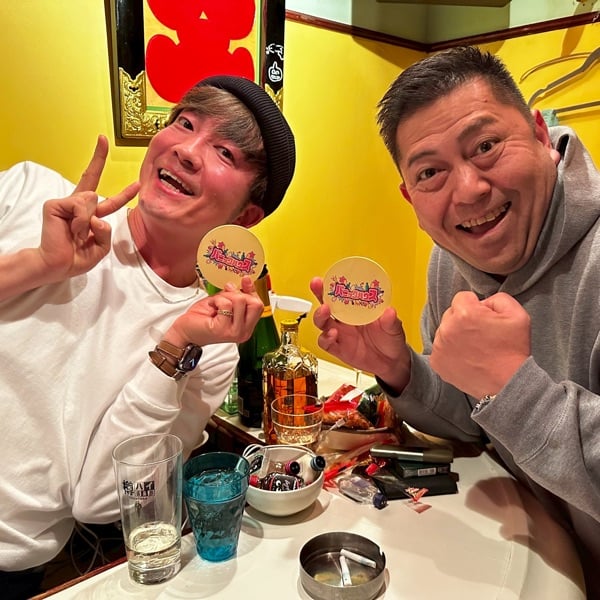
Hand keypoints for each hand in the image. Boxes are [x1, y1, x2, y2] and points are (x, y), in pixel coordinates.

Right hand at [38, 135, 139, 280]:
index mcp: (91, 214)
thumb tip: (96, 215)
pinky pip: (80, 206)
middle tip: (103, 139)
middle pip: (91, 177)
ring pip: (92, 198)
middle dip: (99, 157)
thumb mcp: (101, 246)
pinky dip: (81, 221)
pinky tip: (73, 230)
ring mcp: (66, 202)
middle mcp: (79, 205)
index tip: (136, 181)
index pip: (108, 200)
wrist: (58, 265)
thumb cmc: (77, 257)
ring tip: (78, 234)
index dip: (123, 192)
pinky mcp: (55, 204)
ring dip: (90, 221)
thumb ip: (106, 230)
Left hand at [166, 277, 263, 346]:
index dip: (251, 291)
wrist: (185, 332)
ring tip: (216, 303)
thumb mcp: (224, 302)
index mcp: (246, 327)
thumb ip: (236, 294)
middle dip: (239, 294)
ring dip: (224, 296)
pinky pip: (226, 304)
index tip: (245, 280)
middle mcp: (243, 332)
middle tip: (225, 296)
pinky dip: (217, 300)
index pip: (259, 305)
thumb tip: (246, 280)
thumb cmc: (202, 319)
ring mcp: (234, 332)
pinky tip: (211, 307)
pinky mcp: (222, 329)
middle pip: (255, 303)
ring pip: (240, 301)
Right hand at [310, 277, 410, 392]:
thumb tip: (390, 311)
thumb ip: (391, 321)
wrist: (391, 362)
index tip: (329, 275)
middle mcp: (344, 320)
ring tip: (325, 311)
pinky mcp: (338, 348)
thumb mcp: (394, 328)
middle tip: (318, 285)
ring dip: (320, 315)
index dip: (333, 284)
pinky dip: (325, 338)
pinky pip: (325, 342)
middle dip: (320, 293)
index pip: (341, 294)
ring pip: (321, 322)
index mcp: (356, 309)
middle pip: (326, 303)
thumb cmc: (391, 340)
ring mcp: (340, 334)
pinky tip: (332, 334)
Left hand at [430, 291, 530, 398]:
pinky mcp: (436, 362)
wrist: (508, 383)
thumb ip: (497, 298)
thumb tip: (481, 301)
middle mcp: (447, 328)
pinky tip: (466, 358)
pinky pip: (440, 348)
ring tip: (474, 348)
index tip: (484, 319)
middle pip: (451, 313)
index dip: (476, 306)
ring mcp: (440, 346)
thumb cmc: (513, 350)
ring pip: (444, 330)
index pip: (462, 297)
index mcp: (465, 313)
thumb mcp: (516, 314)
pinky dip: (450, 351)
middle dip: (463, 319)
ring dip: (456, 335)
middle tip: (480, 335)